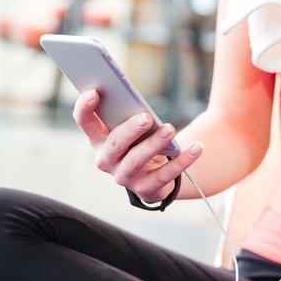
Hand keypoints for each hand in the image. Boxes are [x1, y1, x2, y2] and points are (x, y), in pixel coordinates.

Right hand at [72, 89, 203, 202]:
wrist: (152, 175)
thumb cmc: (139, 141)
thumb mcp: (131, 125)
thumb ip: (128, 110)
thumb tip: (133, 91)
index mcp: (98, 138)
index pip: (84, 121)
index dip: (85, 107)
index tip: (95, 91)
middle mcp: (106, 159)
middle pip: (114, 144)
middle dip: (129, 130)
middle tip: (145, 117)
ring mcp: (124, 176)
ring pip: (137, 160)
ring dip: (154, 144)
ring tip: (170, 129)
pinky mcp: (145, 188)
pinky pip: (165, 174)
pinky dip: (183, 161)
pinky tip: (196, 148)